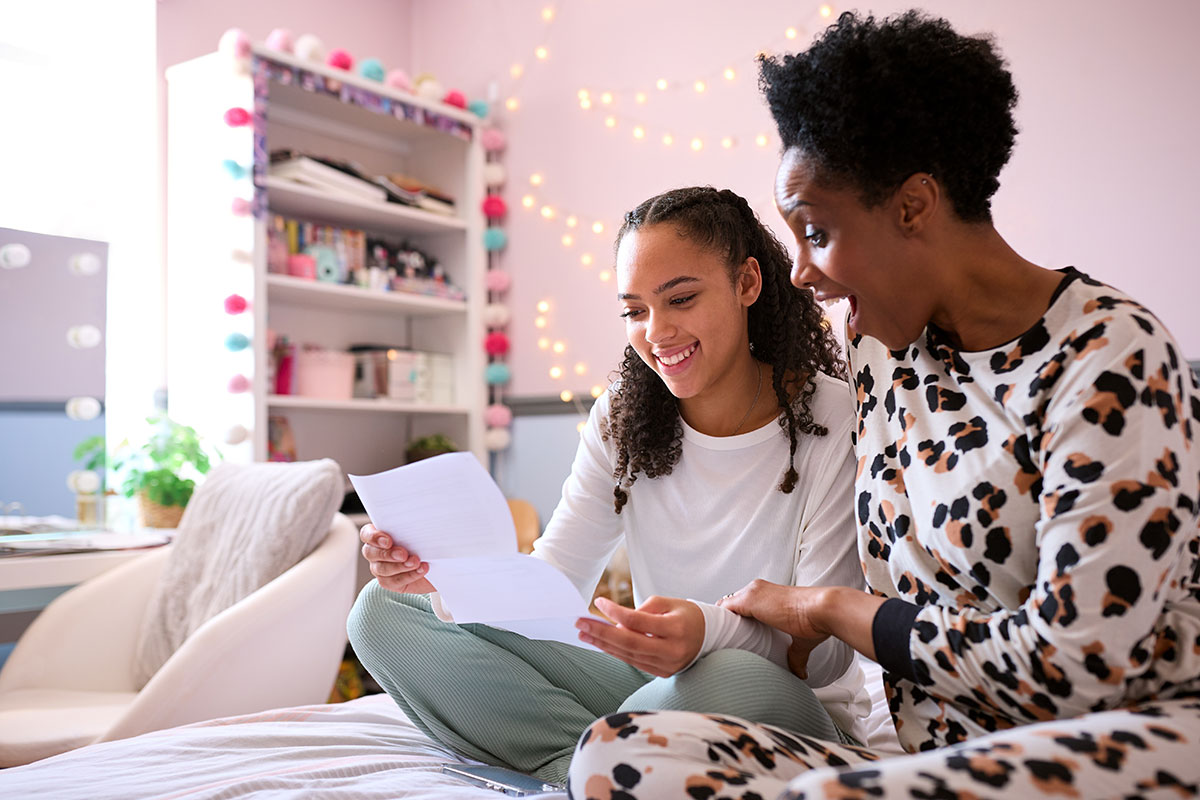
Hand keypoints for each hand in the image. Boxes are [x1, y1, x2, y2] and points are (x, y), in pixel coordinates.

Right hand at [359, 523, 435, 593]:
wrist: (432, 565)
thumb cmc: (421, 543)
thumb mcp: (417, 533)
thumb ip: (411, 528)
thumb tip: (419, 524)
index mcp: (377, 535)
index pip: (366, 534)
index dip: (374, 537)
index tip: (388, 541)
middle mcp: (374, 552)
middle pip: (370, 553)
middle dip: (388, 553)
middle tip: (403, 554)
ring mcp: (379, 568)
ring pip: (382, 569)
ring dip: (400, 566)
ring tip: (416, 562)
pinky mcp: (388, 582)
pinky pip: (395, 581)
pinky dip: (410, 575)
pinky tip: (421, 569)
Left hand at [576, 596, 703, 677]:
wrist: (709, 638)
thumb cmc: (687, 615)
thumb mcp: (671, 602)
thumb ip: (645, 608)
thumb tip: (618, 620)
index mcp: (676, 629)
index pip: (637, 621)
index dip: (615, 612)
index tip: (599, 602)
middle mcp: (672, 650)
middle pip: (628, 642)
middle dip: (601, 633)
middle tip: (580, 623)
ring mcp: (667, 665)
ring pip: (628, 655)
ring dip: (603, 644)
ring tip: (584, 634)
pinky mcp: (662, 673)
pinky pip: (633, 662)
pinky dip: (615, 652)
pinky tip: (601, 644)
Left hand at [719, 580, 829, 679]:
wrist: (822, 610)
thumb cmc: (816, 621)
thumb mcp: (800, 639)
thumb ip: (795, 655)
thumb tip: (801, 673)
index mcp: (769, 594)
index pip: (743, 602)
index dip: (737, 619)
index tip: (733, 636)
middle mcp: (758, 588)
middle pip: (731, 603)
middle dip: (726, 622)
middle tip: (723, 641)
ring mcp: (752, 592)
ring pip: (725, 604)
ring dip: (722, 622)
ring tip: (719, 641)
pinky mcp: (749, 599)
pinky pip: (724, 608)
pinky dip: (721, 621)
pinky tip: (720, 636)